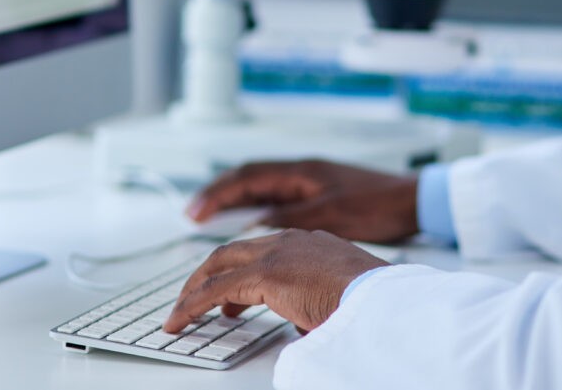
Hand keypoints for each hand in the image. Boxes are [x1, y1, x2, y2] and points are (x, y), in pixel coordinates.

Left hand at [163, 229, 388, 333]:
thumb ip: (315, 303)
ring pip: (218, 266)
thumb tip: (303, 321)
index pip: (261, 250)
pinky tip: (180, 321)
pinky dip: (192, 306)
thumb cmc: (372, 298)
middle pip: (232, 252)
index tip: (228, 295)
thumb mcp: (339, 297)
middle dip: (207, 275)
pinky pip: (215, 291)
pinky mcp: (264, 273)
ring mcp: (275, 252)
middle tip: (192, 298)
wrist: (382, 295)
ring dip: (194, 290)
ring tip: (181, 313)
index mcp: (309, 242)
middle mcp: (289, 240)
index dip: (239, 270)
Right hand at [187, 159, 419, 243]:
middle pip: (247, 181)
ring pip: (260, 192)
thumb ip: (289, 219)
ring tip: (212, 228)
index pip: (246, 178)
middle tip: (191, 217)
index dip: (216, 194)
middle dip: (217, 198)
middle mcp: (300, 174)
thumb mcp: (330, 214)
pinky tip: (251, 234)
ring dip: (235, 207)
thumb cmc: (378, 204)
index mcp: (300, 172)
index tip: (194, 212)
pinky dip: (257, 215)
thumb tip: (251, 228)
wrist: (414, 201)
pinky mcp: (318, 198)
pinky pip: (276, 203)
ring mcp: (309, 185)